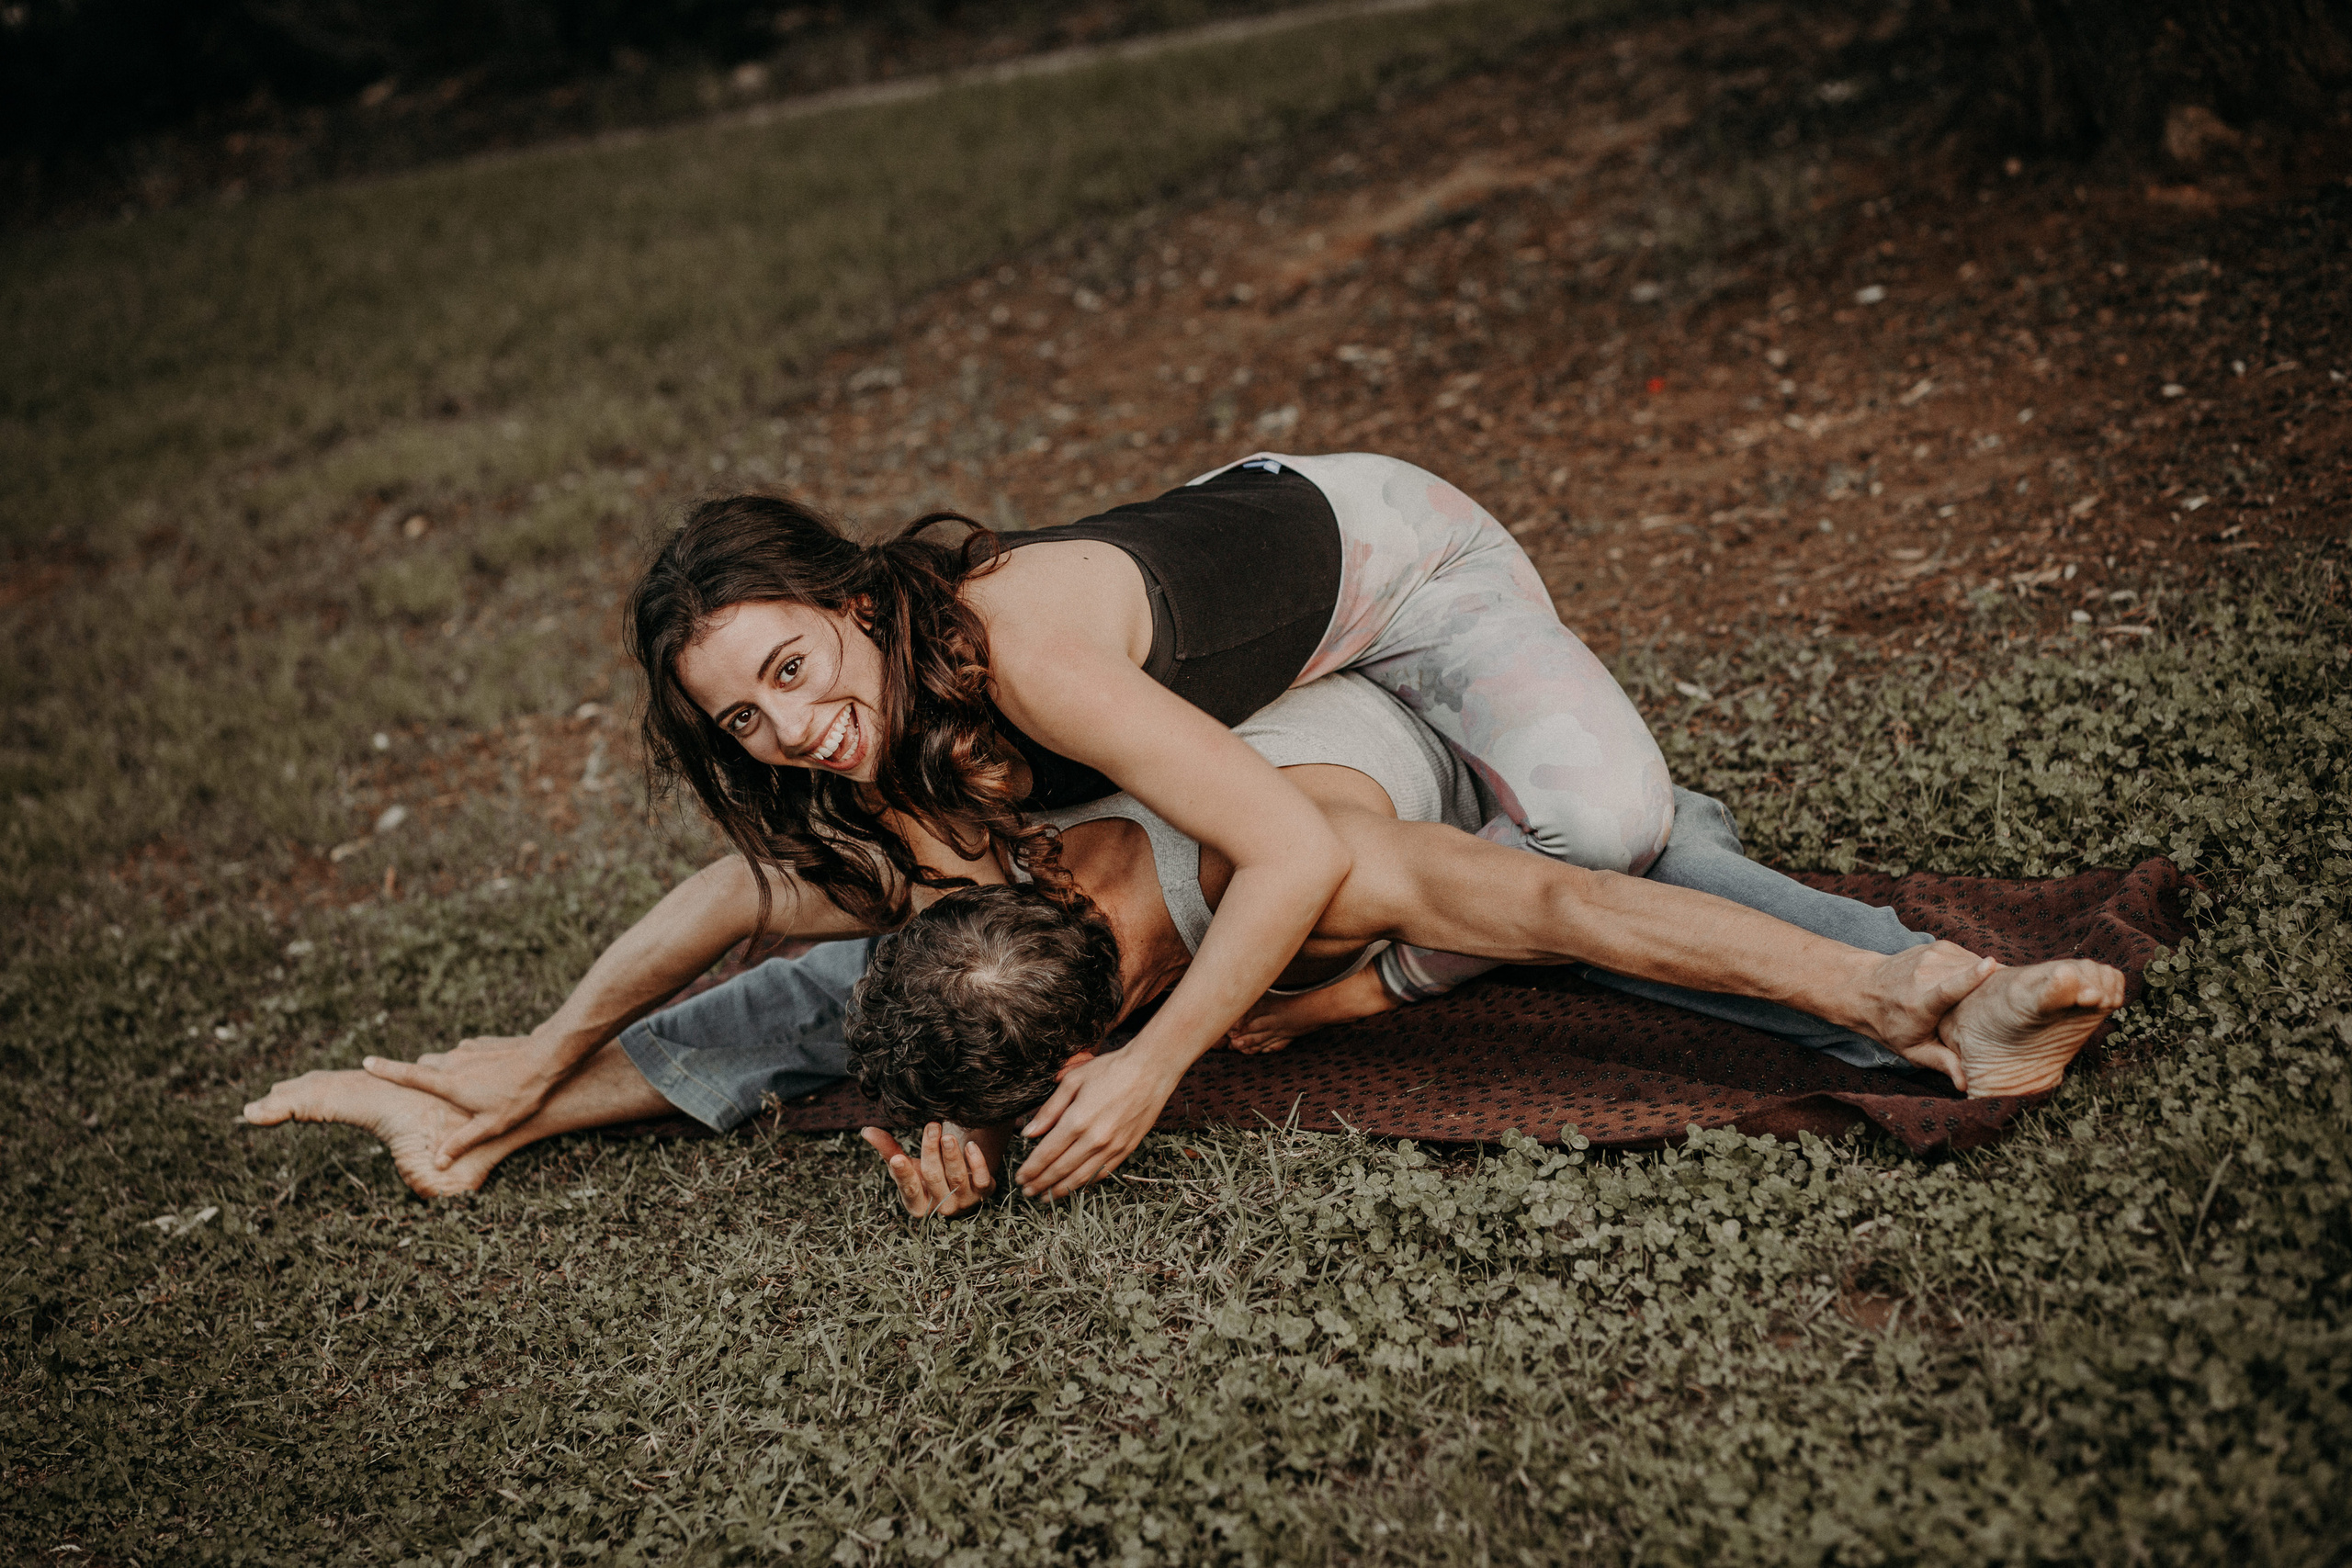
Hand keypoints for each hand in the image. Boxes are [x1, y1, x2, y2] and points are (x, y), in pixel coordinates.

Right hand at [361, 1034, 573, 1169]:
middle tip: (425, 1093)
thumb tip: (438, 1163)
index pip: (408, 1074)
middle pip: (425, 1067)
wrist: (549, 1056)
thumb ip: (462, 1143)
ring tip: (465, 1091)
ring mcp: (469, 1049)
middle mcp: (453, 1061)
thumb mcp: (491, 1126)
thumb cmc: (520, 1095)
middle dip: (420, 1076)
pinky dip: (468, 1065)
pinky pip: (468, 1055)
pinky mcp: (485, 1043)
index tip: (365, 1062)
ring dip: (448, 1072)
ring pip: (447, 1060)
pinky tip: (488, 1077)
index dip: (385, 1069)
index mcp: (449, 1082)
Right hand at [861, 1121, 1004, 1216]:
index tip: (897, 1159)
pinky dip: (977, 1162)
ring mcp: (964, 1201)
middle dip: (931, 1151)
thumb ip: (888, 1150)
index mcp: (918, 1204)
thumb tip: (866, 1131)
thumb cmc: (928, 1176)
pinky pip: (982, 1179)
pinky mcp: (984, 1192)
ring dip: (952, 1154)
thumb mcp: (908, 1165)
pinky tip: (971, 1145)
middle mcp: (941, 1207)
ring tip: (947, 1135)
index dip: (903, 1174)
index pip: (909, 1189)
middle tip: (931, 1125)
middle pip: (934, 1177)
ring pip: (958, 1178)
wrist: (961, 1184)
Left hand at [1014, 1049, 1178, 1198]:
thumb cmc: (1111, 1069)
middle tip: (1027, 1191)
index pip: (1046, 1153)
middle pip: (1060, 1170)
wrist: (1151, 1070)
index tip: (1019, 1177)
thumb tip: (1028, 1132)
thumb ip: (1049, 1110)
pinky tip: (1074, 1186)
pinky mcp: (1126, 1149)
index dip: (1031, 1169)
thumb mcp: (1073, 1081)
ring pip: (1081, 1177)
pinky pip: (1102, 1173)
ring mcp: (1112, 1147)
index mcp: (1077, 1120)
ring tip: (1045, 1197)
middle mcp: (1094, 1139)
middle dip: (1041, 1183)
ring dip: (1060, 1190)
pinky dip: (1085, 1183)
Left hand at [1854, 941, 1997, 1071]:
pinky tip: (1966, 982)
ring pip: (1973, 963)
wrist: (1862, 987)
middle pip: (1969, 974)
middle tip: (2006, 1006)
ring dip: (1984, 978)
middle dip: (1992, 986)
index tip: (1991, 966)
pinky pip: (1967, 957)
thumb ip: (1941, 1062)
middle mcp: (1924, 974)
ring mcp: (1930, 956)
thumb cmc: (1889, 1023)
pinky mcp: (1937, 946)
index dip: (1970, 977)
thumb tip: (1965, 1084)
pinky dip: (1973, 968)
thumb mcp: (1911, 1049)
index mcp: (1920, 1002)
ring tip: (1982, 997)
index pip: (1947, 988)